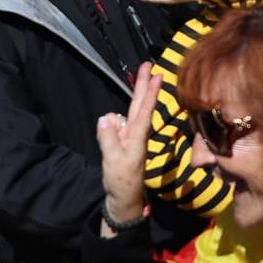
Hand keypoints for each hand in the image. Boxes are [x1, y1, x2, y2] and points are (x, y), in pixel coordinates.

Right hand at [97, 64, 157, 225]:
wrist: (123, 197)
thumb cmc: (122, 180)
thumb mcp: (113, 160)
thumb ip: (109, 138)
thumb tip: (105, 118)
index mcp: (137, 135)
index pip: (145, 109)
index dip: (150, 91)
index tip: (158, 74)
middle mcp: (136, 132)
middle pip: (139, 103)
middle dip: (142, 83)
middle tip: (148, 64)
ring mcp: (129, 136)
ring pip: (121, 116)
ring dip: (114, 121)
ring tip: (112, 148)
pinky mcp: (122, 141)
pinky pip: (113, 126)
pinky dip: (109, 128)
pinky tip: (107, 141)